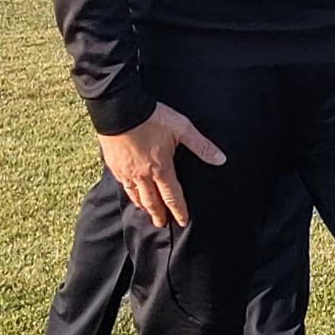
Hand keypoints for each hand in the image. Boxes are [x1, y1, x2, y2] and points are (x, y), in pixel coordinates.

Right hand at [96, 102, 225, 229]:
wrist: (119, 109)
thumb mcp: (182, 129)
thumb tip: (221, 159)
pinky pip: (122, 184)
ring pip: (134, 195)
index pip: (172, 196)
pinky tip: (129, 192)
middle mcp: (142, 174)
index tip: (182, 221)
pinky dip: (128, 193)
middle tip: (162, 225)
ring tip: (147, 212)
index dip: (179, 210)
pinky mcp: (113, 164)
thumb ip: (201, 146)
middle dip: (159, 214)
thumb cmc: (152, 118)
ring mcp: (125, 171)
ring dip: (143, 206)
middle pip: (151, 201)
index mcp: (160, 168)